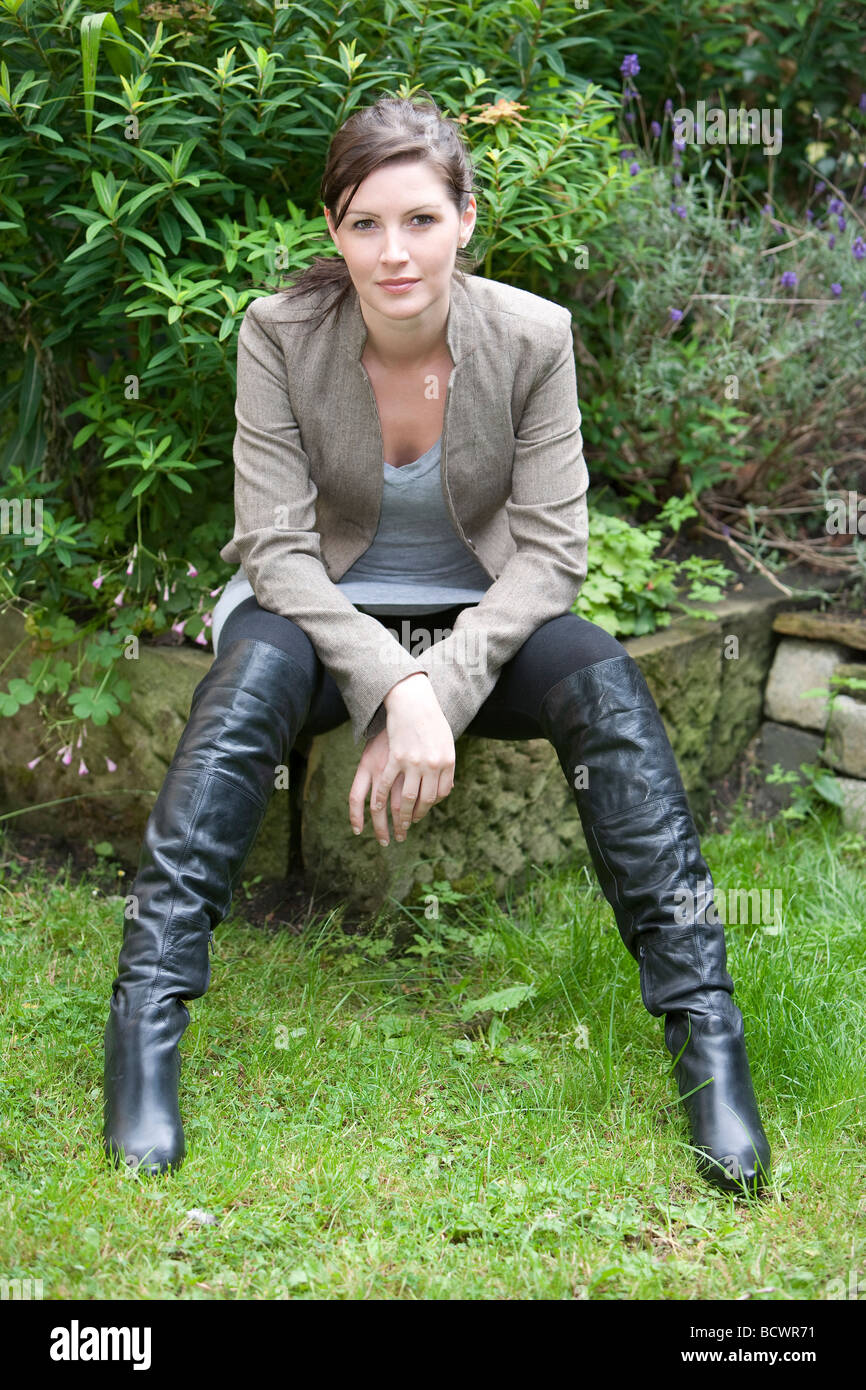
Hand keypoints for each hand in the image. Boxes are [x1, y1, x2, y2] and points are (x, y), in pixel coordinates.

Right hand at [348, 675, 454, 844]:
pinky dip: (380, 799)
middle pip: (424, 800)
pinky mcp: (396, 758)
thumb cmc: (431, 721)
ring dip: (400, 815)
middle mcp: (432, 766)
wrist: (414, 701)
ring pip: (405, 798)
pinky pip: (386, 784)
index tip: (421, 812)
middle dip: (415, 816)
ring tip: (396, 825)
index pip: (440, 794)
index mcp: (447, 762)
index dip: (430, 806)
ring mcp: (414, 763)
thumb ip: (447, 767)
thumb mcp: (446, 743)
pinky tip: (376, 808)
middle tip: (408, 828)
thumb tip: (447, 790)